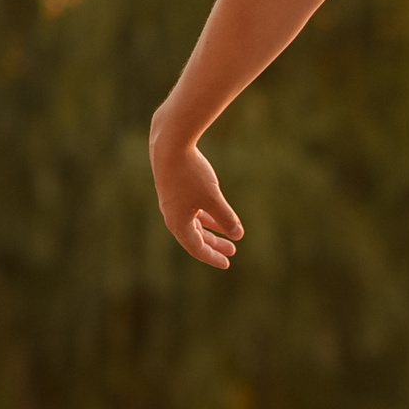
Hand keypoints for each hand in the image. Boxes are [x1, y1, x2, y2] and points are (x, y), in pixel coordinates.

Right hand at [151, 136, 244, 268]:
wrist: (170, 146)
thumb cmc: (191, 174)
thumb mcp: (213, 198)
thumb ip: (226, 218)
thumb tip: (238, 235)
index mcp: (178, 223)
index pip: (196, 248)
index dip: (213, 257)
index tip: (228, 263)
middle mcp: (173, 216)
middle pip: (195, 238)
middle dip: (214, 245)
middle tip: (232, 252)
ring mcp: (173, 203)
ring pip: (195, 224)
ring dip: (213, 230)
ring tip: (230, 235)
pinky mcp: (175, 191)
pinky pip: (193, 211)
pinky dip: (207, 215)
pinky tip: (219, 214)